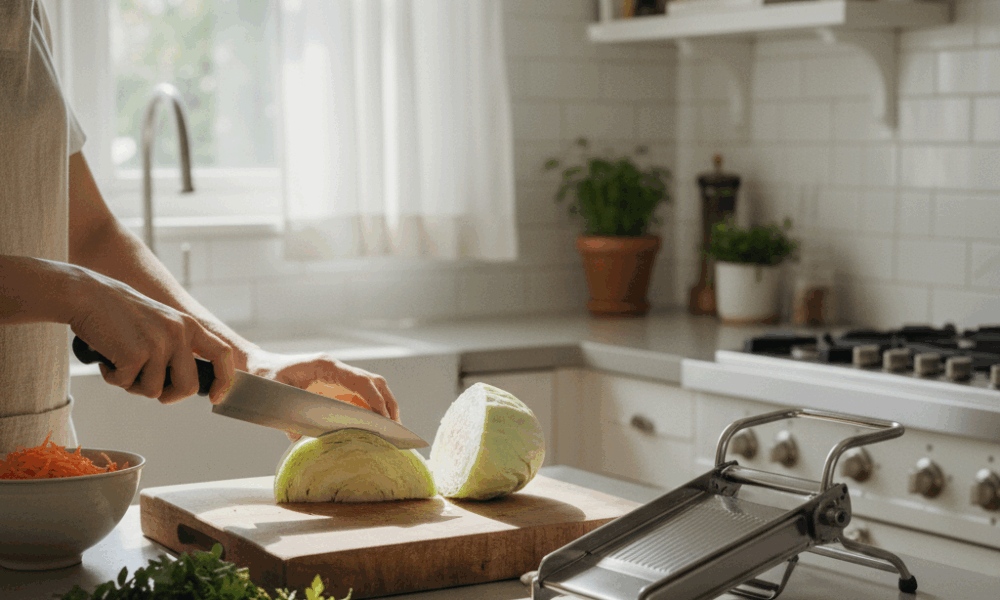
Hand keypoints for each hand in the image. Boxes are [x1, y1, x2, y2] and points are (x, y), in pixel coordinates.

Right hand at [67, 268, 234, 403]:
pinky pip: (127, 384)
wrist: (87, 295)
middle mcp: (179, 334)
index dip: (223, 380)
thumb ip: (178, 347)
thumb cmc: (120, 314)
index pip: (223, 355)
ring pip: (154, 391)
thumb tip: (187, 385)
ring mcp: (158, 344)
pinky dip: (113, 378)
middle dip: (169, 396)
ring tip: (120, 361)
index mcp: (189, 326)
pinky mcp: (135, 353)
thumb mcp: (161, 323)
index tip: (216, 397)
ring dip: (133, 384)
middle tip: (147, 386)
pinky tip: (107, 358)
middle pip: (189, 386)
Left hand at [241, 348, 400, 439]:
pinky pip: (360, 397)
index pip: (361, 381)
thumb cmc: (265, 377)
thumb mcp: (274, 393)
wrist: (259, 366)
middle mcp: (337, 369)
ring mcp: (338, 376)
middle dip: (388, 403)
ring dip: (383, 406)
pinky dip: (370, 410)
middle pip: (374, 382)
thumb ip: (287, 415)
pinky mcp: (336, 386)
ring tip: (390, 430)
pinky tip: (372, 428)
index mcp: (327, 366)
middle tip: (395, 428)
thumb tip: (298, 438)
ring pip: (372, 388)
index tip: (384, 419)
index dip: (375, 399)